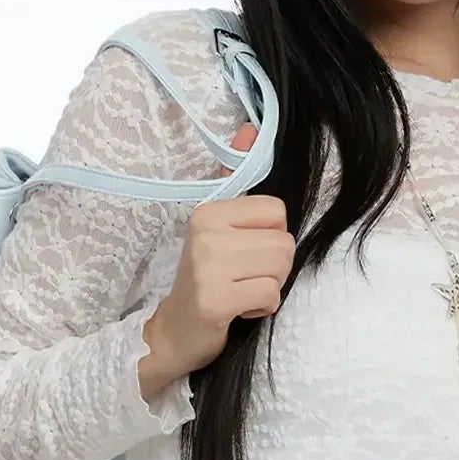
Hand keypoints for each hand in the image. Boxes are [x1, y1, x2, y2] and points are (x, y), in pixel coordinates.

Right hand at [142, 121, 294, 377]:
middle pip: (284, 242)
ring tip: (242, 291)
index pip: (277, 211)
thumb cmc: (205, 279)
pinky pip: (269, 294)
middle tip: (245, 277)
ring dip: (269, 286)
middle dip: (274, 266)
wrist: (174, 330)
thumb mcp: (217, 228)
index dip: (271, 236)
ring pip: (280, 267)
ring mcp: (209, 266)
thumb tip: (250, 129)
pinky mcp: (215, 299)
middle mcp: (206, 232)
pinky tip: (240, 309)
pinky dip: (262, 307)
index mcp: (209, 211)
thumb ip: (234, 179)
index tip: (245, 253)